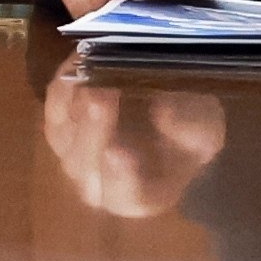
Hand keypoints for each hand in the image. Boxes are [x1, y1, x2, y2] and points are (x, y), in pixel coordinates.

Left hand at [41, 73, 228, 218]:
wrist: (171, 114)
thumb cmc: (190, 133)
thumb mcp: (205, 131)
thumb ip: (189, 128)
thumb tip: (162, 111)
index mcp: (144, 196)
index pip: (129, 196)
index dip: (122, 178)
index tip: (119, 152)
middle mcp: (103, 183)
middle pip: (87, 167)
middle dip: (93, 131)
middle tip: (103, 96)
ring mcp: (76, 156)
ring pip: (65, 139)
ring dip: (75, 106)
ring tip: (90, 76)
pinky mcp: (61, 127)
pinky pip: (55, 109)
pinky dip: (65, 87)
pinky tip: (80, 63)